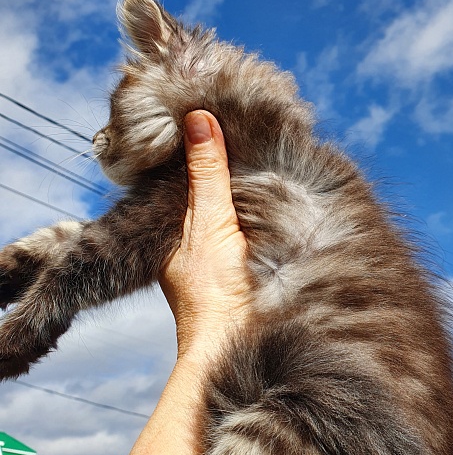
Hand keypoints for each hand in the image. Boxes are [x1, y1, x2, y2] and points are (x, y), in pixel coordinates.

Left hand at [126, 111, 250, 454]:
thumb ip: (207, 174)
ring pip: (230, 204)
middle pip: (208, 188)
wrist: (237, 343)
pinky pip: (250, 220)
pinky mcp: (245, 260)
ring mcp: (219, 251)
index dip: (198, 146)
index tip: (212, 112)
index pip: (184, 175)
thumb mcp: (209, 220)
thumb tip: (197, 119)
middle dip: (224, 161)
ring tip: (264, 141)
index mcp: (173, 228)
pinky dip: (259, 203)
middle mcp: (193, 238)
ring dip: (245, 181)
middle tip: (245, 119)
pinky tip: (278, 183)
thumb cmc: (212, 291)